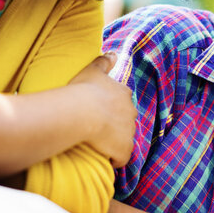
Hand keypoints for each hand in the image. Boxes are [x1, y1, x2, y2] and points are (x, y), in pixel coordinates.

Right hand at [69, 52, 136, 167]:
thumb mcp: (92, 70)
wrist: (82, 112)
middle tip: (94, 129)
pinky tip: (101, 157)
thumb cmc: (84, 90)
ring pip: (123, 140)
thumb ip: (104, 61)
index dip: (109, 109)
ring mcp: (129, 132)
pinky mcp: (125, 150)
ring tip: (95, 144)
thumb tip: (114, 53)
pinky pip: (121, 158)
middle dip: (113, 126)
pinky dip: (113, 159)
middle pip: (124, 121)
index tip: (97, 113)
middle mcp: (131, 112)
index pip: (120, 103)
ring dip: (113, 143)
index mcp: (124, 94)